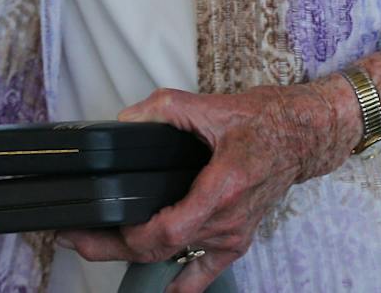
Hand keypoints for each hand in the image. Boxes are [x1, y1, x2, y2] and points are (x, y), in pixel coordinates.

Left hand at [62, 81, 356, 290]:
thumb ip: (166, 109)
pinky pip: (204, 274)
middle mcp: (227, 220)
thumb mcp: (214, 106)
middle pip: (161, 250)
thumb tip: (127, 121)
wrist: (305, 136)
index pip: (167, 231)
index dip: (127, 237)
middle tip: (75, 236)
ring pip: (175, 260)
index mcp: (222, 189)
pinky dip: (179, 284)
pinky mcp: (237, 240)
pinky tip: (160, 287)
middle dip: (112, 248)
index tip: (93, 226)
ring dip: (136, 255)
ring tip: (98, 245)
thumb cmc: (268, 121)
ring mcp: (233, 234)